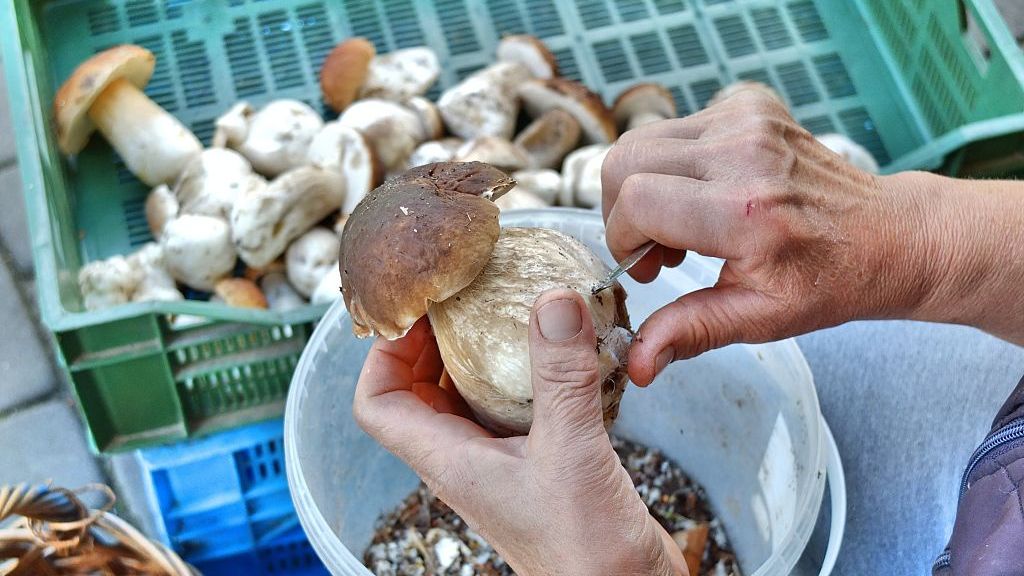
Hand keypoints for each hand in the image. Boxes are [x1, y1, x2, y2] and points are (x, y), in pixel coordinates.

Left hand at [354, 289, 686, 575]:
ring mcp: (501, 465)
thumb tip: (553, 301)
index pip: (379, 405)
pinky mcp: (538, 465)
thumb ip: (562, 377)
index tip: (417, 312)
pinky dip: (525, 376)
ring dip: (481, 356)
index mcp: (450, 462)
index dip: (384, 354)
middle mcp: (466, 462)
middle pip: (420, 393)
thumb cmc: (586, 552)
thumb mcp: (571, 451)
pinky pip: (513, 409)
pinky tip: (560, 356)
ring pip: (468, 399)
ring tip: (507, 314)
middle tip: (464, 299)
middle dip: (434, 342)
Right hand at [599, 88, 998, 384]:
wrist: (889, 234)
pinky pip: (678, 126)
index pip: (635, 202)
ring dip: (646, 183)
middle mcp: (742, 154)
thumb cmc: (826, 280)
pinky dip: (677, 162)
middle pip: (625, 160)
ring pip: (644, 140)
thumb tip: (636, 365)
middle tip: (659, 245)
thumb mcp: (759, 318)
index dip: (624, 239)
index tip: (649, 267)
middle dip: (622, 208)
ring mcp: (747, 120)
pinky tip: (708, 191)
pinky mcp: (750, 103)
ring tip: (683, 220)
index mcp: (744, 212)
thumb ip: (689, 332)